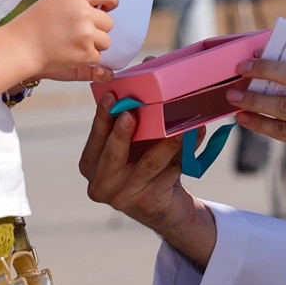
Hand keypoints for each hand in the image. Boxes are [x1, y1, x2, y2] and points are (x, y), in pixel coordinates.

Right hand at [8, 0, 117, 79]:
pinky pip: (98, 56)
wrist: (21, 47)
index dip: (111, 1)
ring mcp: (86, 35)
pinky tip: (72, 53)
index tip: (107, 7)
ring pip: (106, 40)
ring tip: (75, 43)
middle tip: (80, 32)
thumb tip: (98, 0)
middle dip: (98, 28)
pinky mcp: (85, 54)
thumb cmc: (35, 22)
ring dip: (95, 44)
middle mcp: (84, 14)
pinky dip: (88, 58)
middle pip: (109, 22)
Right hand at [79, 91, 217, 266]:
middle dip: (121, 133)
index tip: (110, 96)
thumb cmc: (145, 167)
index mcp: (90, 164)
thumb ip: (136, 120)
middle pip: (112, 154)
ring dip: (167, 144)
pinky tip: (194, 137)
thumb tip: (152, 77)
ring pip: (148, 164)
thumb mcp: (134, 146)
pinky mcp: (147, 204)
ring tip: (180, 129)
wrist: (164, 206)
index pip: (95, 138)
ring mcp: (122, 197)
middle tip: (131, 114)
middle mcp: (100, 183)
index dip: (102, 117)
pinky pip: (168, 174)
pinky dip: (184, 155)